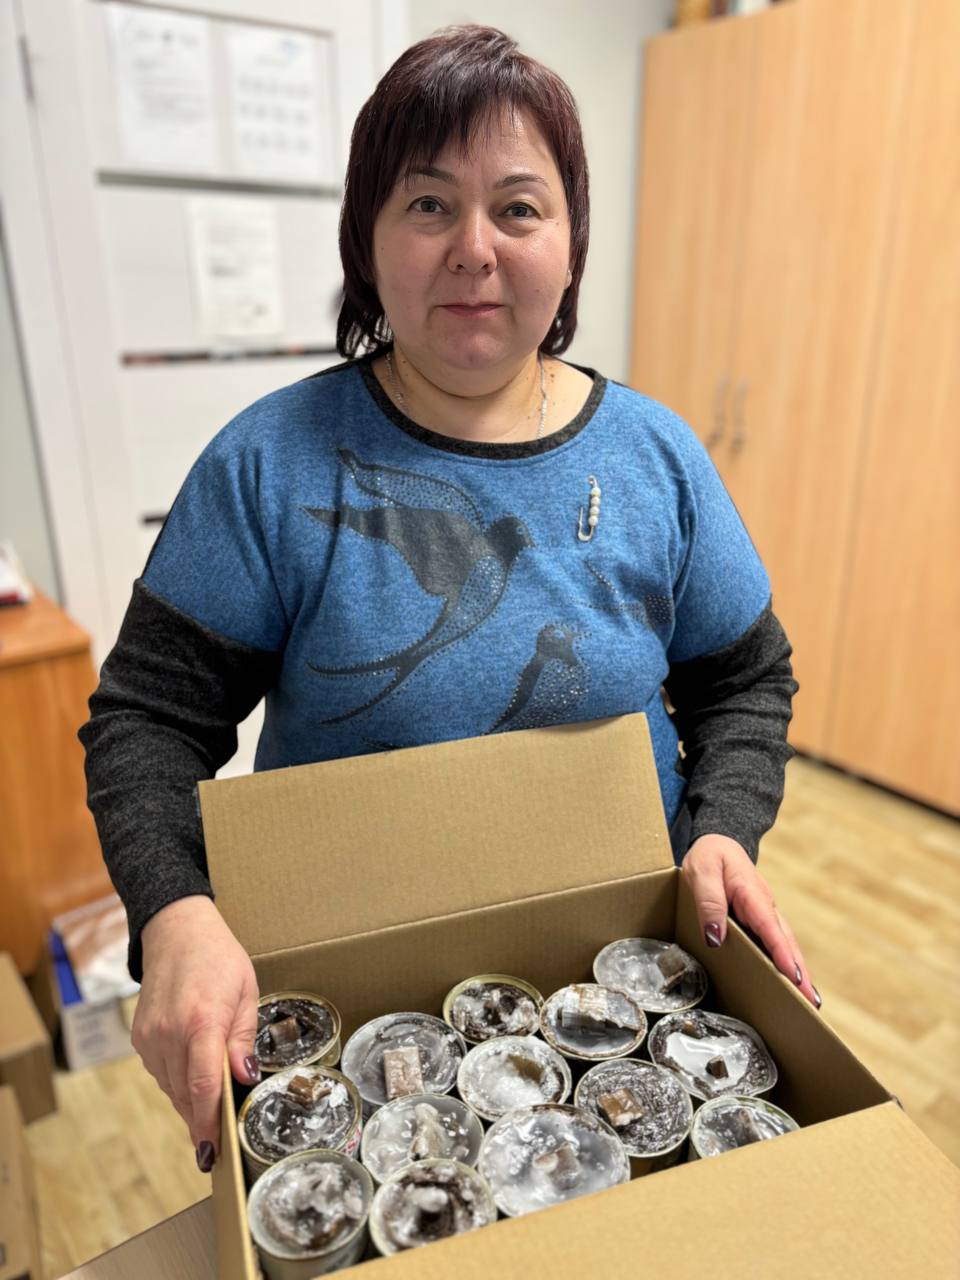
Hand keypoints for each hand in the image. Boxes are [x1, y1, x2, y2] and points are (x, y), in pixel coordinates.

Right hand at [133, 895, 259, 1171]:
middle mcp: (170, 1033)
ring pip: (172, 1089)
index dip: (209, 1123)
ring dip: (191, 1105)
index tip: (214, 1150)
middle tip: (219, 1148)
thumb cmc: (218, 958)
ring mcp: (150, 1037)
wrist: (175, 932)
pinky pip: (161, 1074)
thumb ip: (243, 1039)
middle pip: (186, 1095)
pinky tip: (194, 1080)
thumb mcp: (246, 992)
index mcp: (201, 1021)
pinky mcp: (140, 1038)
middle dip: (203, 1124)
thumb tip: (244, 1078)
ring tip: (211, 1116)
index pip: (203, 1086)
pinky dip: (178, 1083)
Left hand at [681, 834, 820, 1009]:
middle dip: (799, 972)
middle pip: (786, 942)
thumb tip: (715, 938)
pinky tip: (789, 983)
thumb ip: (709, 903)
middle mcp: (765, 907)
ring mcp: (766, 914)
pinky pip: (775, 943)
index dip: (782, 953)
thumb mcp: (702, 872)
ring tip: (807, 1002)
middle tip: (810, 1003)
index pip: (770, 928)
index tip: (793, 977)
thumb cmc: (710, 857)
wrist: (719, 843)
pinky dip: (785, 963)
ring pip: (785, 945)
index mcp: (752, 895)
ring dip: (797, 972)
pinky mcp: (761, 920)